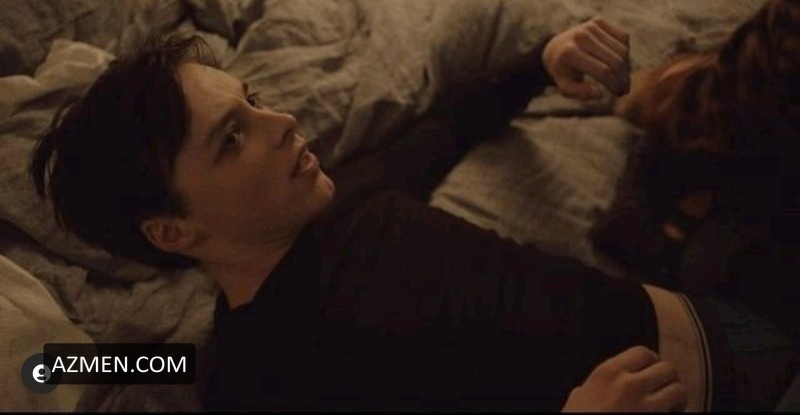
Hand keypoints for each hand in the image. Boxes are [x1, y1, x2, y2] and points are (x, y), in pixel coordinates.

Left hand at [543, 17, 630, 99]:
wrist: (555, 49)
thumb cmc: (563, 72)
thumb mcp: (565, 87)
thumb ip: (580, 93)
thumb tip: (599, 94)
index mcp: (570, 54)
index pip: (603, 71)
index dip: (614, 85)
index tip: (619, 94)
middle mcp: (581, 37)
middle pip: (615, 61)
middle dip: (623, 78)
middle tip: (624, 90)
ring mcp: (590, 26)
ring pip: (622, 50)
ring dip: (626, 67)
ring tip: (622, 80)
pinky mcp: (599, 21)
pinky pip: (623, 38)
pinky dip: (625, 52)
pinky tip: (618, 63)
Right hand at [561, 346, 686, 411]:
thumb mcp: (577, 398)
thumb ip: (591, 387)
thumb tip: (589, 389)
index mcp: (608, 373)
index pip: (643, 352)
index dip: (652, 362)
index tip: (650, 372)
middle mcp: (629, 384)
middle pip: (666, 368)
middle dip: (668, 379)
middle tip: (663, 390)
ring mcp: (645, 406)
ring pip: (678, 390)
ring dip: (677, 398)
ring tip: (670, 406)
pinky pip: (676, 413)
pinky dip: (676, 413)